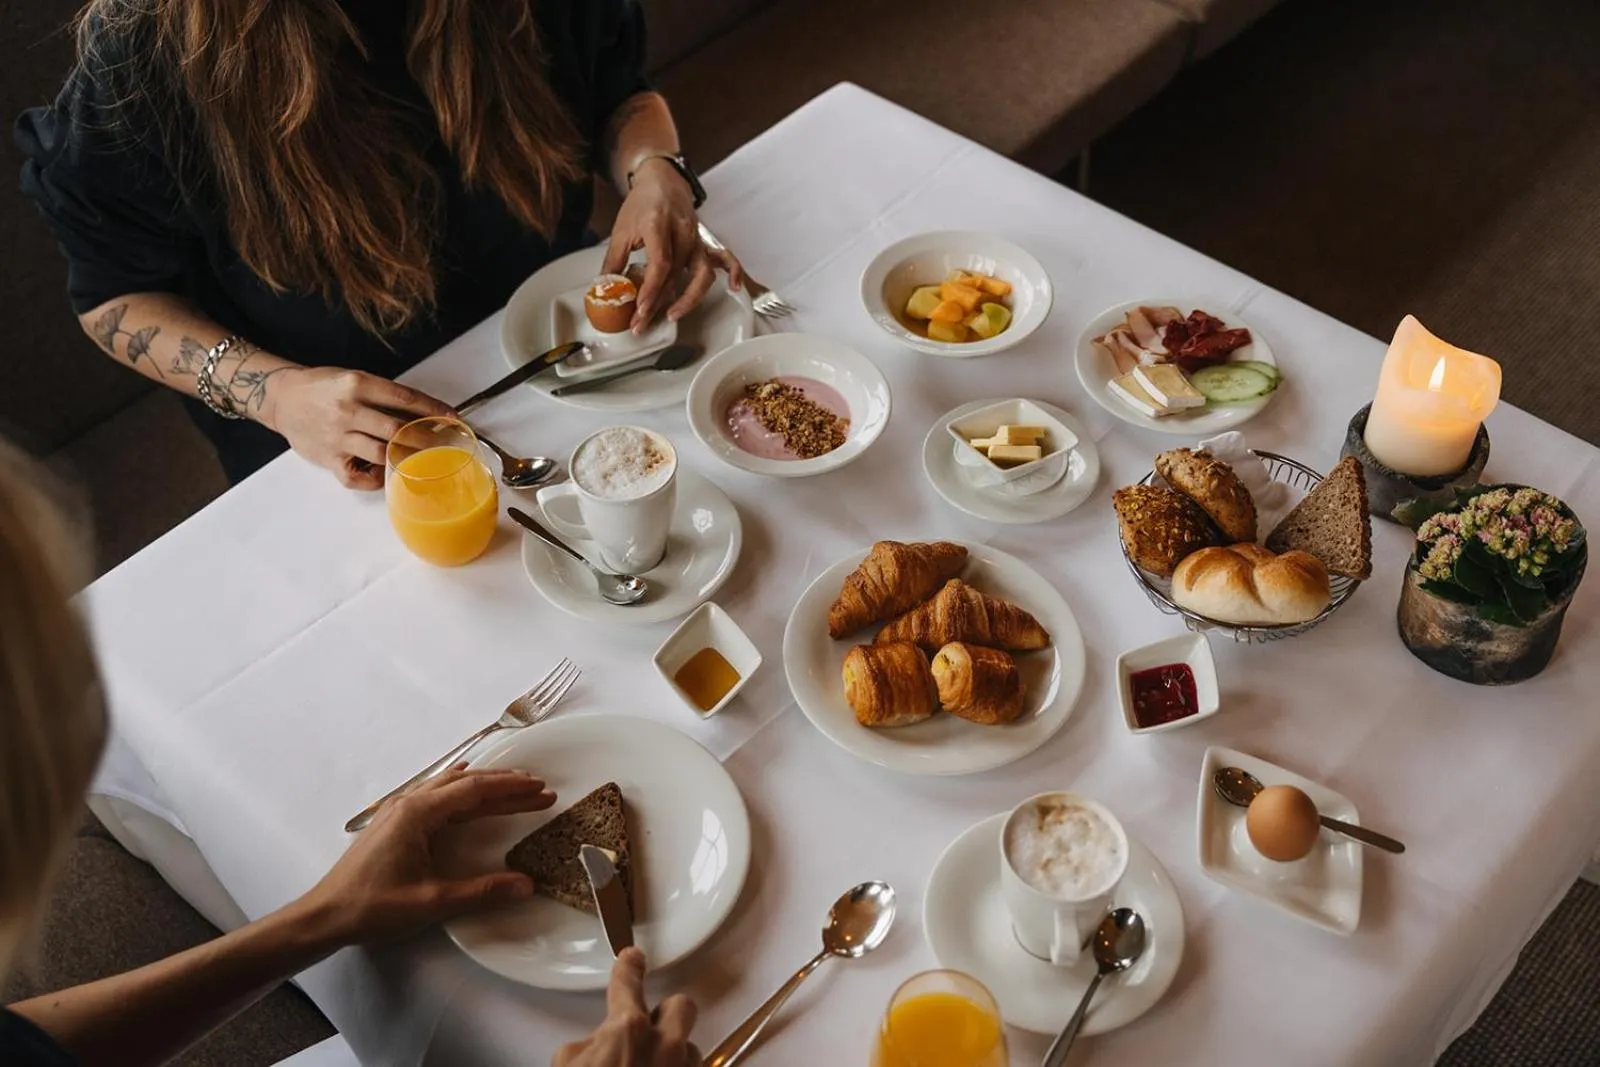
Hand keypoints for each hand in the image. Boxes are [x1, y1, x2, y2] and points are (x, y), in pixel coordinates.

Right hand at [262, 366, 453, 489]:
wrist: (282, 398)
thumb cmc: (322, 387)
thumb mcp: (353, 379)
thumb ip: (383, 396)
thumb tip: (422, 412)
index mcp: (358, 385)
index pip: (405, 398)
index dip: (432, 410)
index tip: (452, 417)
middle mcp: (348, 410)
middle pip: (397, 430)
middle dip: (426, 439)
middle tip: (444, 444)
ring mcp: (338, 437)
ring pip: (382, 453)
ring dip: (404, 459)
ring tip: (420, 459)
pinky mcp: (328, 458)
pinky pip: (357, 478)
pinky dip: (375, 479)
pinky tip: (385, 473)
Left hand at [300, 769, 555, 945]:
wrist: (324, 916)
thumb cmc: (372, 907)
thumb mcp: (431, 902)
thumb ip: (481, 892)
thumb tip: (526, 884)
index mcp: (418, 814)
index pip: (475, 791)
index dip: (511, 790)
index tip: (541, 789)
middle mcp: (409, 804)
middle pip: (466, 784)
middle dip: (505, 785)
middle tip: (539, 788)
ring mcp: (398, 811)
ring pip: (450, 787)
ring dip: (484, 786)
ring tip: (514, 785)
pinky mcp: (393, 823)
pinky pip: (434, 794)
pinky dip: (459, 788)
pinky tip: (463, 783)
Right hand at [554, 948, 699, 1066]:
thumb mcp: (567, 1062)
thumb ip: (589, 1041)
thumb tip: (599, 1042)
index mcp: (628, 1030)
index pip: (629, 983)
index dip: (629, 967)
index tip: (632, 958)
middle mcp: (665, 1047)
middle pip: (681, 1005)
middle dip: (666, 1011)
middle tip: (649, 1025)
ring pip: (690, 1048)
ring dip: (673, 1053)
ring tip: (649, 1066)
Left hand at [604, 159, 743, 333]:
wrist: (661, 180)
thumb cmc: (642, 203)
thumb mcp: (621, 230)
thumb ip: (613, 261)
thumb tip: (604, 289)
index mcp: (658, 225)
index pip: (660, 264)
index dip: (651, 290)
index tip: (641, 309)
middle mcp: (682, 233)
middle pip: (677, 276)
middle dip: (659, 304)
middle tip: (642, 323)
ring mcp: (697, 238)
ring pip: (702, 273)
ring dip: (689, 298)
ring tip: (673, 315)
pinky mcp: (705, 242)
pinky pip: (726, 258)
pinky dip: (734, 272)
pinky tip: (735, 287)